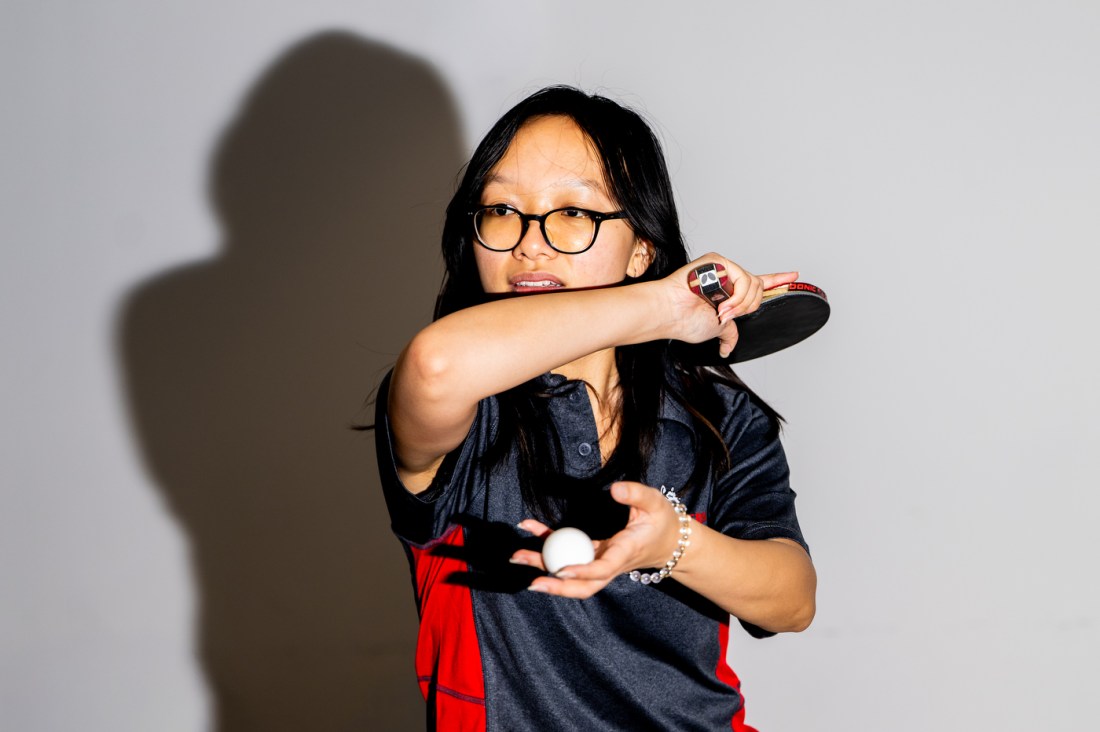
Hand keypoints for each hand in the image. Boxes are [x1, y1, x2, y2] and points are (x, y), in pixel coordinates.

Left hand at [509, 482, 684, 598]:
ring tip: (516, 556)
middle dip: (556, 586)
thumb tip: (614, 490)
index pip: (601, 569)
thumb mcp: (655, 503)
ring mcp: (600, 562)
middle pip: (582, 586)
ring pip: (571, 574)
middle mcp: (610, 564)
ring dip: (544, 566)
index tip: (561, 570)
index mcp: (625, 553)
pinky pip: (569, 554)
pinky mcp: (593, 555)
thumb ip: (636, 494)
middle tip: (531, 581)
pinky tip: (529, 529)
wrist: (670, 542)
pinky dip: (549, 543)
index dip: (581, 571)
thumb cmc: (662, 521)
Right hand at [661, 254, 797, 357]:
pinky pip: (742, 278)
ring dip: (741, 304)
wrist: (672, 313)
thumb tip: (727, 347)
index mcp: (730, 291)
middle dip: (748, 306)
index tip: (794, 276)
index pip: (759, 283)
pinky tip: (720, 303)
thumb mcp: (718, 329)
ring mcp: (723, 268)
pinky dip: (736, 296)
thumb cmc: (687, 320)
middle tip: (728, 315)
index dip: (777, 280)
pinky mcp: (717, 261)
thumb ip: (729, 331)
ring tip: (722, 311)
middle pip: (759, 288)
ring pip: (753, 284)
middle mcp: (728, 277)